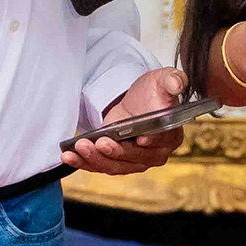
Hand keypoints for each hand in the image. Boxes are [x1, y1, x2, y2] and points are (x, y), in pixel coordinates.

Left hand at [69, 66, 188, 174]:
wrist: (136, 101)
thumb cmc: (152, 93)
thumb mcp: (163, 80)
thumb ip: (172, 80)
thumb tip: (176, 83)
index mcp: (171, 136)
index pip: (161, 142)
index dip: (150, 141)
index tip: (140, 138)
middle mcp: (155, 154)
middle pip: (135, 158)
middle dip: (116, 152)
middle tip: (100, 142)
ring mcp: (134, 161)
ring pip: (115, 166)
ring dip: (96, 159)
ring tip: (80, 148)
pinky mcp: (116, 161)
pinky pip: (100, 166)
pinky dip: (84, 163)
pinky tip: (70, 156)